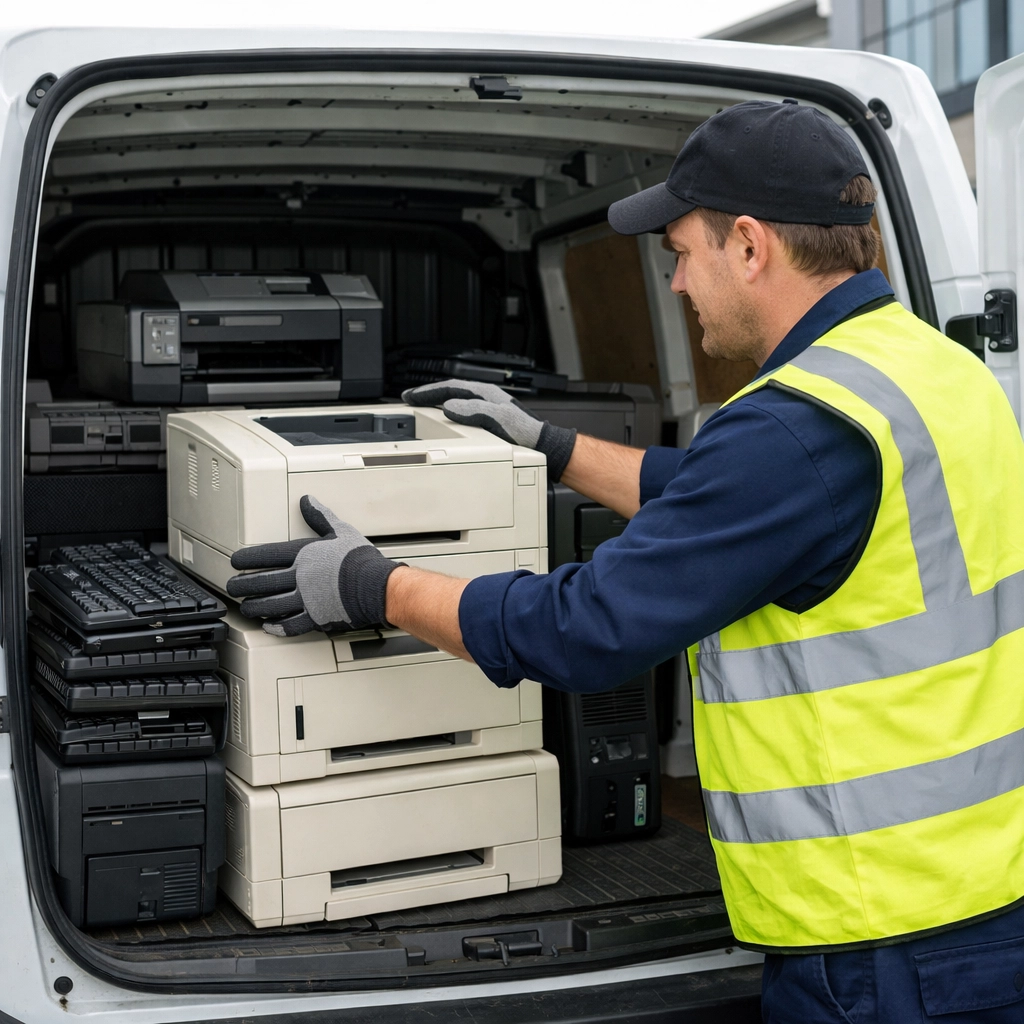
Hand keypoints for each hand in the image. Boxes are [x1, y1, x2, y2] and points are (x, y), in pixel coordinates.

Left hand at [226, 495, 401, 636]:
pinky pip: (291, 625)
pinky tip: (269, 626)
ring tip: (245, 607)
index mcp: (303, 555)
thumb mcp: (341, 530)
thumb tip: (308, 501)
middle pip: (262, 582)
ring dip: (254, 607)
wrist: (376, 585)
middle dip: (243, 585)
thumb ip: (320, 517)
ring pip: (271, 605)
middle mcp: (300, 577)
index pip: (266, 556)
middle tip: (232, 587)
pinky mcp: (316, 617)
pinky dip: (278, 626)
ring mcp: (306, 599)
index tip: (235, 561)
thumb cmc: (360, 560)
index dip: (247, 558)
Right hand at [402, 379, 576, 481]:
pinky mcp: (488, 418)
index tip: (410, 395)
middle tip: (409, 398)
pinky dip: (447, 411)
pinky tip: (443, 417)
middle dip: (428, 394)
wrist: (539, 444)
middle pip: (450, 391)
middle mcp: (484, 397)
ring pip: (454, 399)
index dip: (428, 391)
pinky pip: (461, 409)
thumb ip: (474, 411)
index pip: (450, 388)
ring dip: (435, 401)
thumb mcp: (497, 419)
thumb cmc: (524, 432)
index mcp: (485, 393)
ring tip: (421, 405)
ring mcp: (486, 406)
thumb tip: (450, 406)